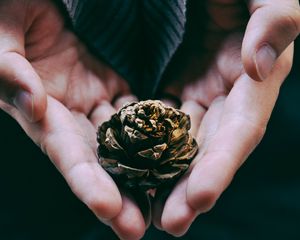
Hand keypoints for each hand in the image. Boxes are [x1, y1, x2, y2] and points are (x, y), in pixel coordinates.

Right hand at [0, 1, 146, 238]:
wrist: (37, 3)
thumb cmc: (12, 11)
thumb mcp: (3, 35)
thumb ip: (10, 70)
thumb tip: (34, 104)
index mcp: (40, 111)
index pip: (65, 153)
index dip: (86, 183)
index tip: (110, 212)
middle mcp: (69, 117)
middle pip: (97, 161)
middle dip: (117, 194)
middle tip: (139, 229)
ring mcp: (93, 104)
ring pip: (121, 143)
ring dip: (141, 170)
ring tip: (164, 197)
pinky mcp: (110, 88)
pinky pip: (136, 113)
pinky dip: (152, 131)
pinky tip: (172, 148)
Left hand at [153, 0, 298, 235]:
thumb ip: (273, 21)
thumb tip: (261, 68)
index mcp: (257, 77)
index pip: (241, 130)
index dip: (222, 165)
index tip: (199, 199)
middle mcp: (231, 94)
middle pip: (211, 148)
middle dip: (192, 187)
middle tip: (169, 223)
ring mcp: (205, 93)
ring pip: (185, 143)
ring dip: (169, 176)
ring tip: (148, 209)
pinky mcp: (182, 88)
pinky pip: (165, 123)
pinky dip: (152, 146)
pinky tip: (136, 168)